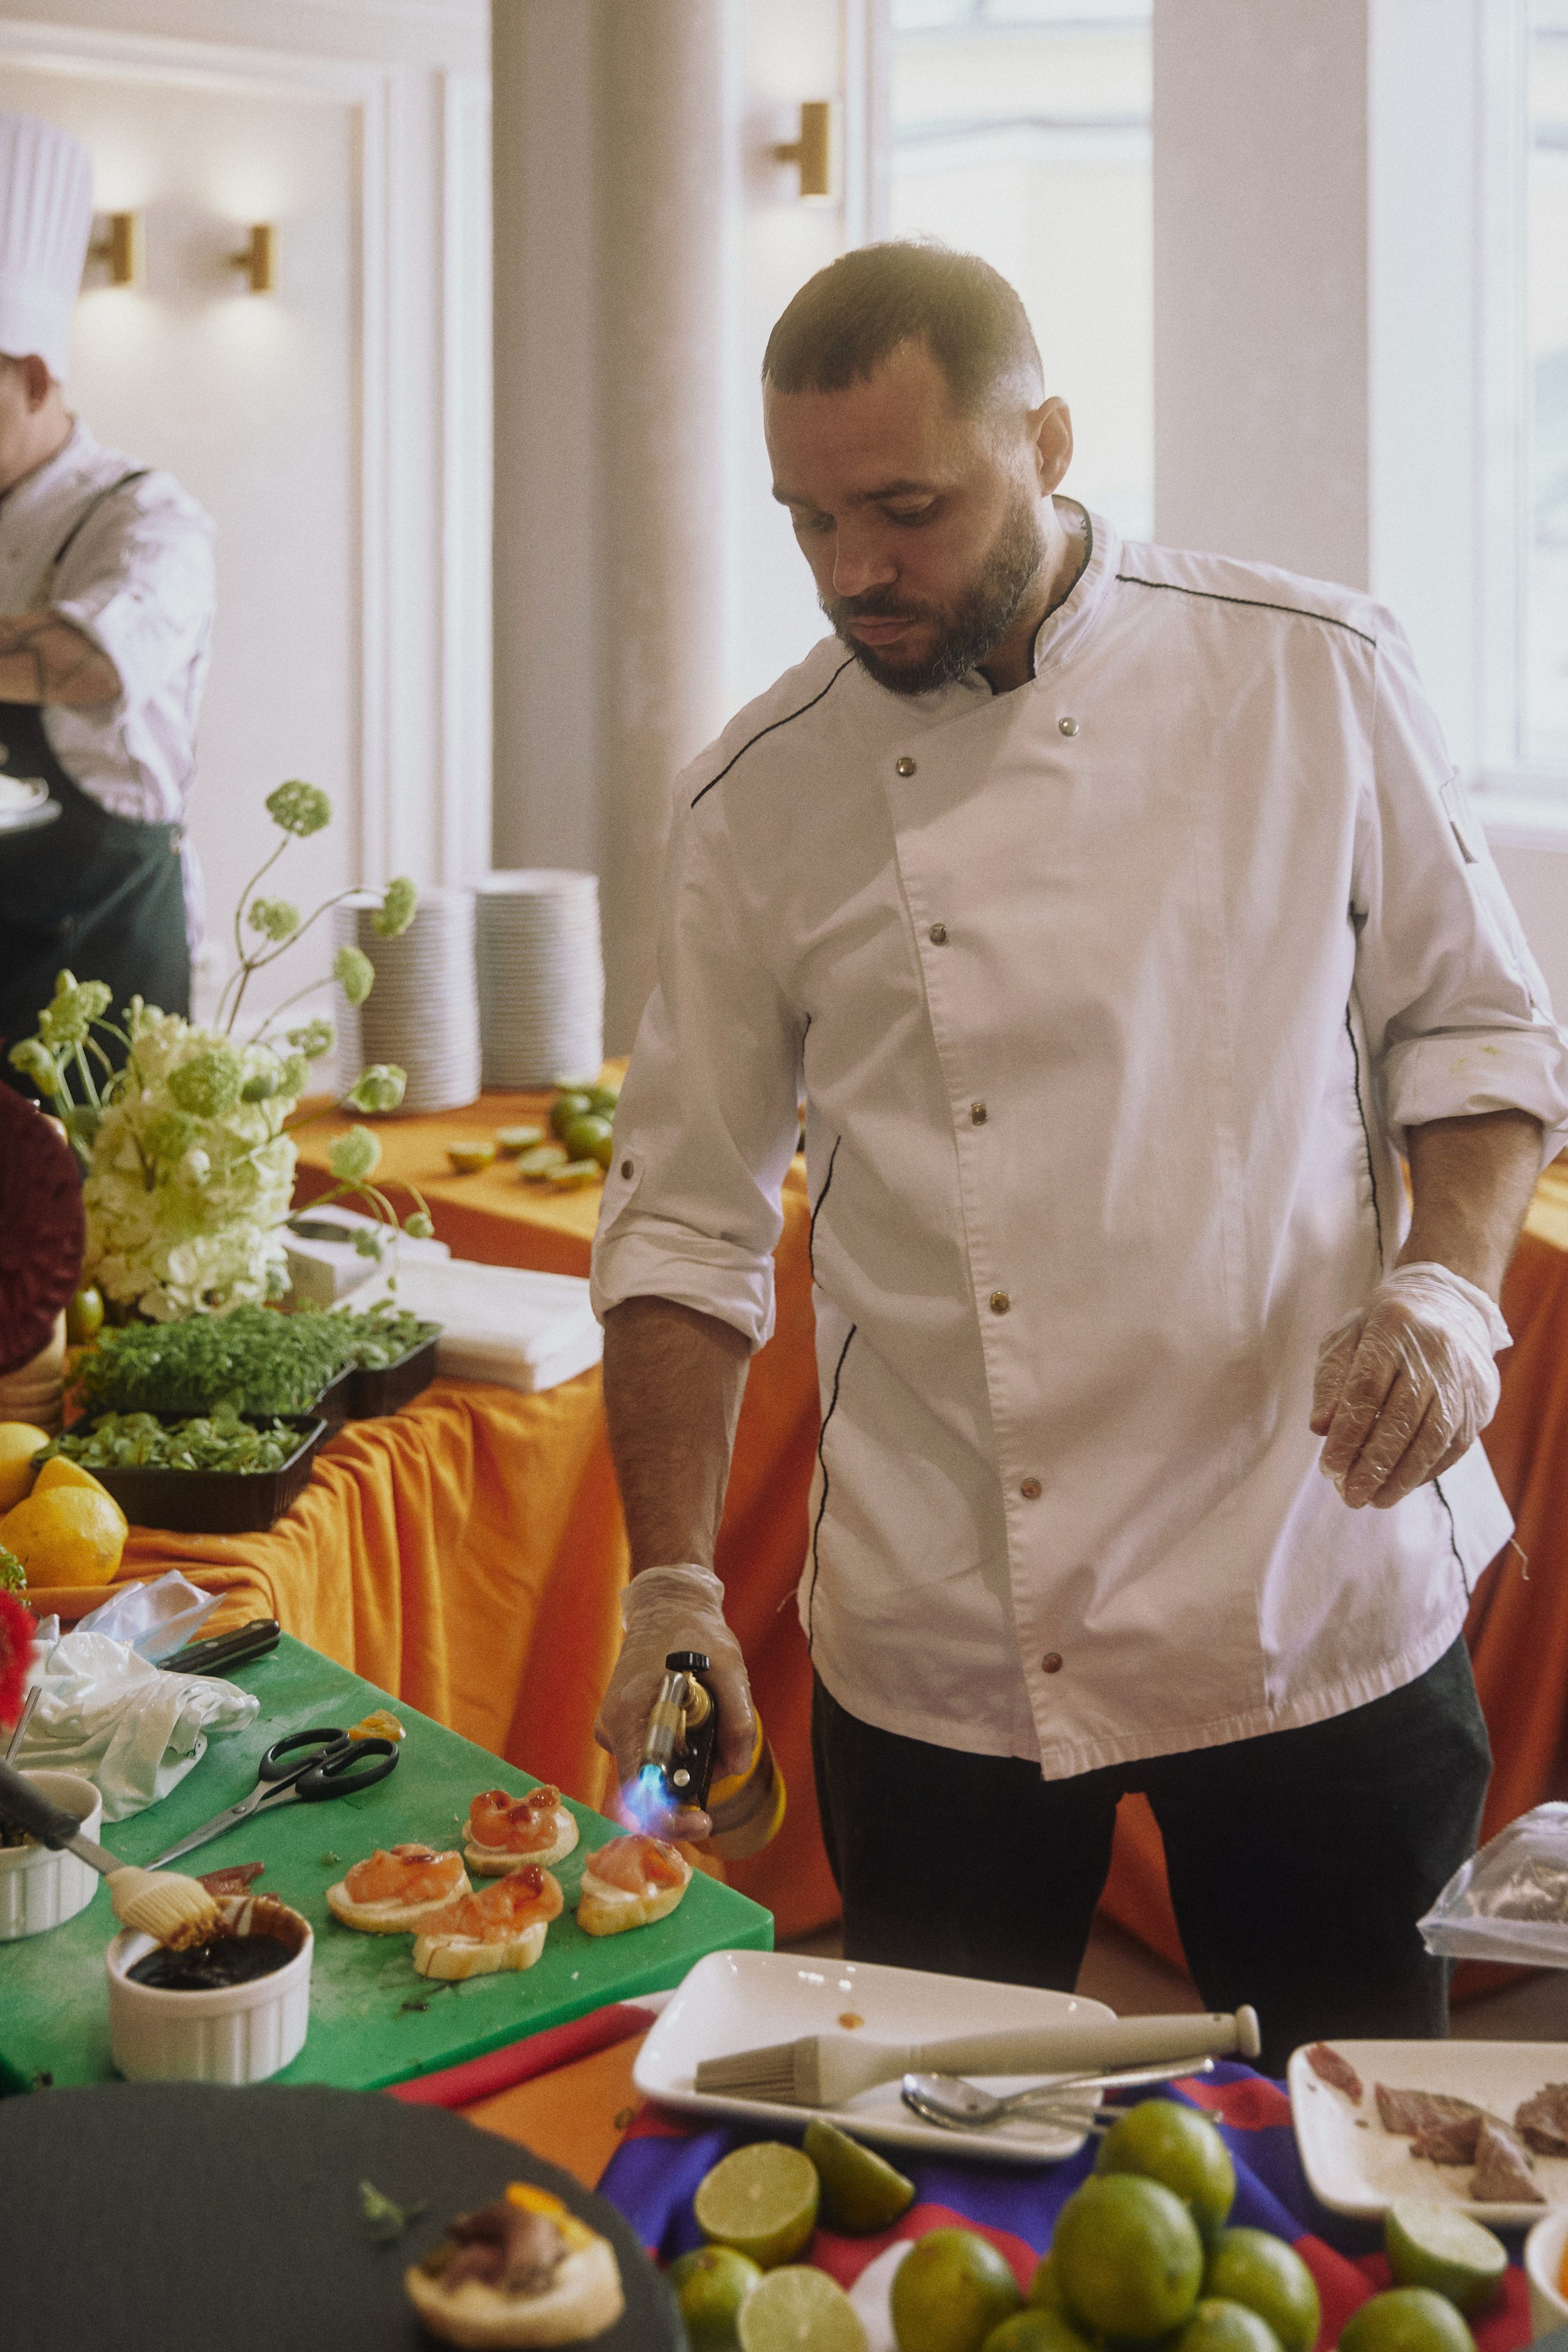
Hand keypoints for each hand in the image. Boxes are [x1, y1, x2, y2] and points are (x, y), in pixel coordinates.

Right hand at [593, 1564, 755, 1835]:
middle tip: (721, 1757)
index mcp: (630, 1713)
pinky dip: (677, 1753)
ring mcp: (614, 1728)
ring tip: (709, 1722)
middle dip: (688, 1787)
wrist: (666, 1605)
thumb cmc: (694, 1633)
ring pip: (651, 1773)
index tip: (702, 1821)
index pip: (639, 1789)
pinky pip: (649, 1757)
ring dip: (686, 1766)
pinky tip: (694, 1723)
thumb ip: (738, 1720)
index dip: (668, 1817)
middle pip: (646, 1788)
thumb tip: (738, 1767)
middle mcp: (613, 1727)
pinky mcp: (622, 1727)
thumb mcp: (730, 1668)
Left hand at [1310, 1262, 1509, 1509]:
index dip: (1348, 1434)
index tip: (1329, 1468)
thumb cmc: (1383, 1327)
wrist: (1449, 1304)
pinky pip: (1455, 1444)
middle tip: (1350, 1497)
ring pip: (1433, 1437)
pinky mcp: (1481, 1399)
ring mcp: (1464, 1375)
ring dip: (1402, 1476)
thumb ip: (1332, 1380)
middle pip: (1401, 1419)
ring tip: (1375, 1499)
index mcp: (1394, 1326)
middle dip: (1373, 1465)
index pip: (1367, 1390)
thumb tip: (1321, 1427)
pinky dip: (1427, 1470)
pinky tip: (1403, 1484)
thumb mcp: (1347, 1338)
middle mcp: (1435, 1350)